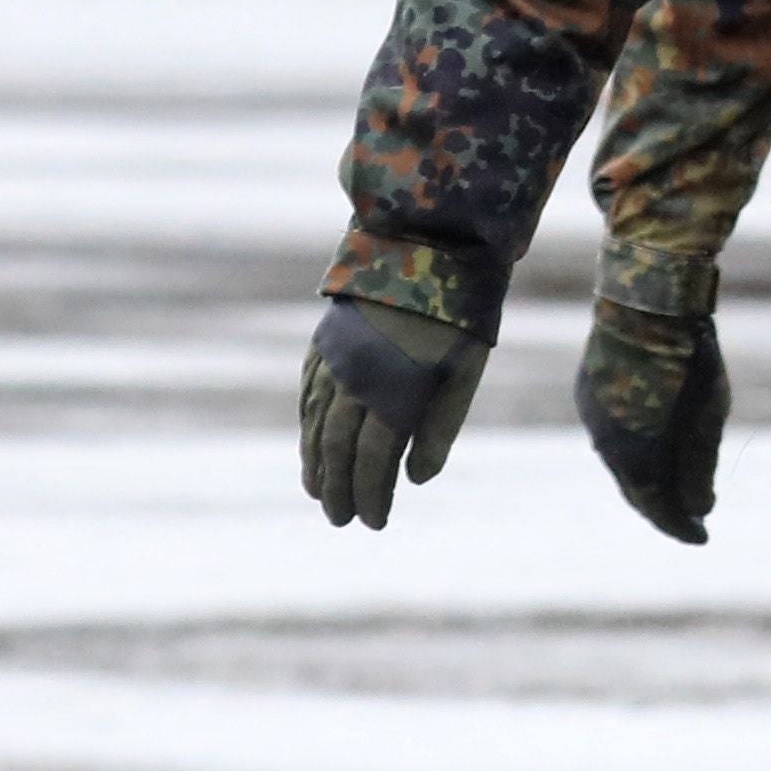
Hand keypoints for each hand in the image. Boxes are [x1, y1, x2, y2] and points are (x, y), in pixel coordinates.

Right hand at [300, 296, 487, 528]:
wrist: (426, 247)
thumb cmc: (458, 317)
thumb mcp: (463, 374)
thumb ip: (439, 428)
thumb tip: (416, 480)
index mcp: (394, 391)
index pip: (374, 461)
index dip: (371, 495)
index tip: (374, 523)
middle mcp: (356, 380)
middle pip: (338, 449)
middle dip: (338, 490)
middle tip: (340, 520)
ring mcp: (334, 360)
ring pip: (316, 424)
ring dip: (315, 463)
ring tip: (318, 493)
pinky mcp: (324, 342)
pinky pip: (308, 394)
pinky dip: (307, 424)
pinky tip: (309, 443)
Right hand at [576, 279, 728, 544]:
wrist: (646, 299)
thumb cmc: (689, 356)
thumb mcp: (709, 415)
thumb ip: (701, 466)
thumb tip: (700, 509)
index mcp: (634, 454)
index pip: (656, 506)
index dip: (679, 526)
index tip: (702, 538)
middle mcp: (604, 441)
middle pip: (635, 486)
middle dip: (663, 504)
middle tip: (689, 516)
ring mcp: (592, 415)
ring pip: (620, 459)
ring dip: (646, 474)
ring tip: (673, 481)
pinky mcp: (588, 390)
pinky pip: (611, 431)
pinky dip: (633, 446)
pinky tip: (651, 442)